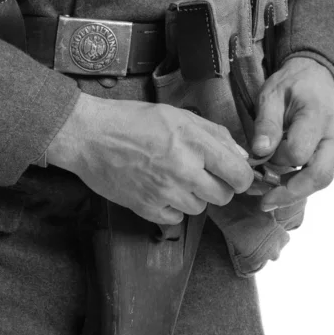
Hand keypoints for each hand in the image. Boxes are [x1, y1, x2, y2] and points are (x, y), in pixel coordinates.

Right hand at [48, 93, 253, 223]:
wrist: (91, 136)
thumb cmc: (133, 120)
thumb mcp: (179, 115)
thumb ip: (215, 134)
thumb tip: (241, 155)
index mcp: (195, 143)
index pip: (239, 175)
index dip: (242, 177)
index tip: (235, 175)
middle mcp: (184, 170)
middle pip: (224, 196)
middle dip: (219, 187)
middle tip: (204, 175)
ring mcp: (165, 192)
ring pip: (200, 209)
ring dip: (194, 197)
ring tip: (177, 178)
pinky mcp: (146, 208)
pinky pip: (175, 219)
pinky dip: (173, 208)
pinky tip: (161, 189)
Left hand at [252, 57, 333, 210]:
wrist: (318, 77)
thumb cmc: (291, 85)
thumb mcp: (271, 95)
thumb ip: (266, 123)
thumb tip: (260, 152)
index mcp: (319, 115)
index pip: (298, 153)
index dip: (276, 158)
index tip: (261, 153)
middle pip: (320, 176)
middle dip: (290, 192)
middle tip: (264, 202)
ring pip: (322, 179)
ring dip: (295, 188)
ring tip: (269, 190)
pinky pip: (323, 173)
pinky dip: (302, 181)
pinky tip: (284, 178)